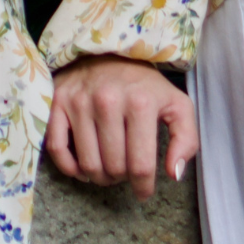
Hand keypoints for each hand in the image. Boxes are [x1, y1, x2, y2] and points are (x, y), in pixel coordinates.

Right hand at [46, 54, 198, 199]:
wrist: (107, 51)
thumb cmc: (143, 85)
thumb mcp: (176, 105)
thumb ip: (186, 139)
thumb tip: (173, 174)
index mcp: (140, 103)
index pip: (141, 166)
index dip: (143, 187)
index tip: (143, 191)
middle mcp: (107, 101)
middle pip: (113, 168)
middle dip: (121, 178)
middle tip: (125, 171)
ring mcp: (79, 101)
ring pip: (88, 164)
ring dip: (99, 177)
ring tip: (108, 170)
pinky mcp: (57, 102)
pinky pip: (57, 149)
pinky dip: (70, 168)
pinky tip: (83, 168)